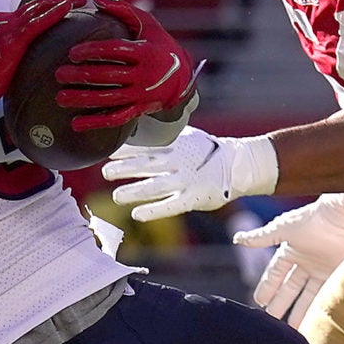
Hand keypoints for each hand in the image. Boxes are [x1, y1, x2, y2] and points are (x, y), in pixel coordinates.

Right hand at [0, 0, 78, 117]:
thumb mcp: (1, 58)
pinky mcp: (13, 38)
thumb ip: (16, 52)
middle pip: (36, 5)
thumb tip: (34, 60)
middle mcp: (4, 20)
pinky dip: (55, 12)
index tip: (64, 8)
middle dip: (59, 0)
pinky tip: (68, 7)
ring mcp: (8, 27)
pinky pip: (38, 22)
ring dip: (63, 2)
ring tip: (81, 0)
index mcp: (0, 23)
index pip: (28, 11)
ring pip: (39, 8)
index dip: (47, 8)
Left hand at [53, 0, 197, 130]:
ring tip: (60, 98)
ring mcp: (141, 95)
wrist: (182, 78)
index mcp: (145, 52)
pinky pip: (116, 119)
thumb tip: (96, 1)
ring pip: (108, 99)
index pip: (115, 51)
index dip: (93, 51)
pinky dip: (96, 123)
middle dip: (81, 76)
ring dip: (83, 100)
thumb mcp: (148, 24)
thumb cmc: (159, 44)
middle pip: (108, 76)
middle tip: (59, 74)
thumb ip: (123, 10)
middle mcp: (144, 75)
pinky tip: (75, 124)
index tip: (72, 53)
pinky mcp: (139, 110)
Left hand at [102, 126, 279, 219]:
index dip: (126, 149)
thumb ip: (164, 136)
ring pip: (156, 186)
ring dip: (134, 191)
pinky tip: (137, 214)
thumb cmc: (206, 151)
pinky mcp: (194, 198)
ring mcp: (186, 181)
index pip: (146, 146)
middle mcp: (179, 161)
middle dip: (125, 169)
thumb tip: (136, 129)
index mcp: (176, 145)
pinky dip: (154, 210)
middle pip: (147, 165)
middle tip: (106, 172)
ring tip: (116, 196)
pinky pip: (171, 206)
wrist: (238, 165)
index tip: (108, 151)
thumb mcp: (187, 135)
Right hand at [232, 185, 343, 325]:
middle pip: (289, 289)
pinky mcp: (336, 274)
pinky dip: (318, 308)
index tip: (259, 303)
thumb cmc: (312, 218)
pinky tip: (312, 322)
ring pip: (306, 296)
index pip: (275, 274)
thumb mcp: (282, 229)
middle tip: (270, 322)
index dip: (267, 288)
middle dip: (280, 304)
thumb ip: (261, 238)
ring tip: (292, 330)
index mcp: (290, 251)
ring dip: (299, 312)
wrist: (343, 215)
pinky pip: (324, 295)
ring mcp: (320, 269)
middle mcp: (304, 262)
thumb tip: (237, 239)